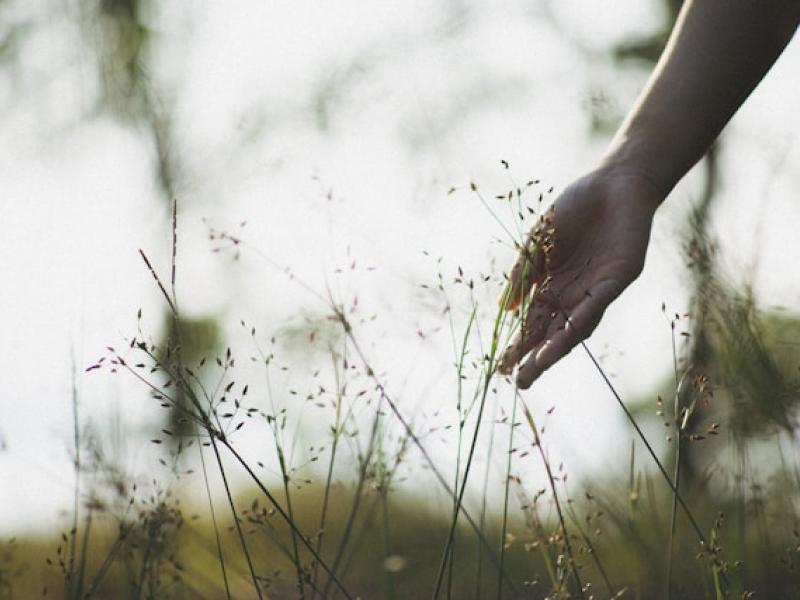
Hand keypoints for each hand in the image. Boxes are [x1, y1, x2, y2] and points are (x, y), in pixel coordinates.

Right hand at [498, 169, 662, 387]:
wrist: (613, 182)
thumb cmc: (574, 208)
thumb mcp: (537, 243)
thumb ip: (522, 274)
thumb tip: (505, 310)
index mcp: (554, 287)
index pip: (533, 324)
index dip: (518, 344)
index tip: (499, 366)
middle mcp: (575, 295)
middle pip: (552, 333)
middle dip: (536, 357)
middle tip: (519, 382)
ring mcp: (596, 290)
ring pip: (574, 327)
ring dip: (556, 348)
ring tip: (537, 368)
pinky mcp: (617, 279)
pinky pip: (596, 305)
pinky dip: (578, 323)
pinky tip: (563, 339)